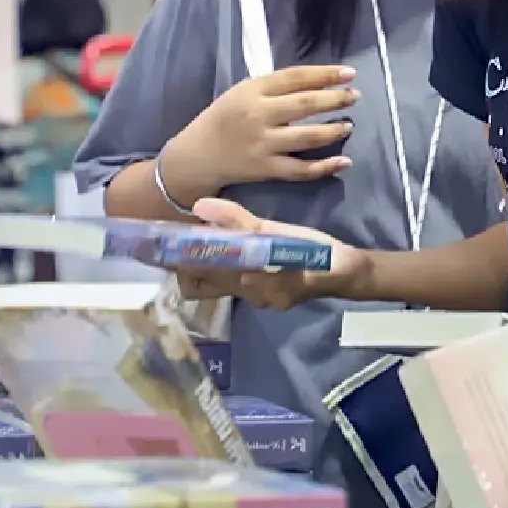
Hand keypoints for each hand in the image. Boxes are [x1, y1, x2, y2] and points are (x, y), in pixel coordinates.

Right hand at [163, 65, 358, 191]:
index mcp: (252, 91)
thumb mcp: (241, 93)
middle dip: (335, 99)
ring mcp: (263, 144)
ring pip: (307, 137)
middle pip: (305, 104)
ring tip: (348, 125)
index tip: (348, 73)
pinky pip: (301, 170)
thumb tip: (316, 82)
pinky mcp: (266, 170)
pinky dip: (325, 167)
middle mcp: (258, 115)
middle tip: (354, 96)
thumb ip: (272, 88)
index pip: (295, 77)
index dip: (325, 74)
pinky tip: (344, 162)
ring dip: (333, 130)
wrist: (196, 157)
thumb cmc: (223, 120)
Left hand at [174, 196, 371, 309]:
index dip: (177, 261)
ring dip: (208, 267)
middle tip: (177, 241)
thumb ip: (239, 220)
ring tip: (201, 244)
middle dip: (188, 265)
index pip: (198, 276)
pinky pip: (238, 285)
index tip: (159, 246)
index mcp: (246, 282)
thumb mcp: (278, 233)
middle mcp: (248, 296)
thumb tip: (200, 206)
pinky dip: (228, 270)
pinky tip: (234, 252)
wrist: (349, 273)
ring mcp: (259, 300)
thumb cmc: (316, 253)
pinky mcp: (269, 297)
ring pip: (219, 285)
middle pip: (202, 286)